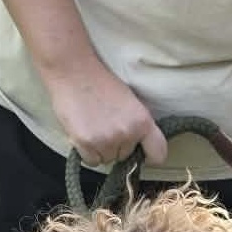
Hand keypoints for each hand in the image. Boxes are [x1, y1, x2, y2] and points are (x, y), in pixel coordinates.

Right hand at [44, 58, 167, 166]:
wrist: (73, 70)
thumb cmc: (100, 82)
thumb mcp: (130, 102)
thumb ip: (137, 125)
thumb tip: (138, 146)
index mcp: (143, 121)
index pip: (158, 154)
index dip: (149, 156)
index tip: (141, 153)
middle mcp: (127, 133)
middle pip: (126, 156)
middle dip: (117, 146)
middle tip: (105, 124)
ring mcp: (107, 140)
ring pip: (108, 159)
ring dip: (101, 149)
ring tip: (93, 126)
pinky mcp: (87, 144)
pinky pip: (92, 161)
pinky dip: (87, 152)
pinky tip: (84, 132)